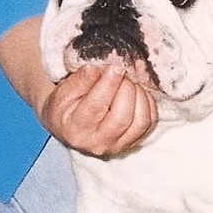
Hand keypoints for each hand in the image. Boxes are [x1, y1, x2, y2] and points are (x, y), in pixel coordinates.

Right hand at [39, 63, 157, 157]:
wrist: (68, 127)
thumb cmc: (65, 107)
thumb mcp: (63, 92)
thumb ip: (79, 81)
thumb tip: (96, 69)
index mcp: (76, 129)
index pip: (96, 106)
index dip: (108, 84)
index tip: (115, 66)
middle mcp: (98, 143)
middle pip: (122, 117)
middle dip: (126, 89)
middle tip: (121, 71)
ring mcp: (117, 146)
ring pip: (140, 121)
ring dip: (139, 95)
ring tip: (128, 81)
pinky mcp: (132, 143)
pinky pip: (148, 123)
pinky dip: (147, 103)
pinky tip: (136, 91)